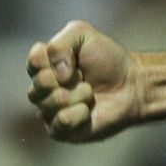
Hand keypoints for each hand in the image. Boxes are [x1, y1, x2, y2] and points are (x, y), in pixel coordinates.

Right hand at [25, 19, 142, 141]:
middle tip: (85, 77)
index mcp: (43, 67)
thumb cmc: (108, 60)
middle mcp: (42, 90)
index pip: (34, 60)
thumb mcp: (84, 35)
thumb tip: (57, 74)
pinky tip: (88, 111)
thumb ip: (59, 44)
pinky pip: (61, 121)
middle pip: (40, 83)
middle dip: (70, 78)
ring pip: (51, 102)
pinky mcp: (59, 131)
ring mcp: (48, 111)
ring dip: (79, 94)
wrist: (132, 84)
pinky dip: (80, 113)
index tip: (76, 59)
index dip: (57, 58)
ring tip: (90, 93)